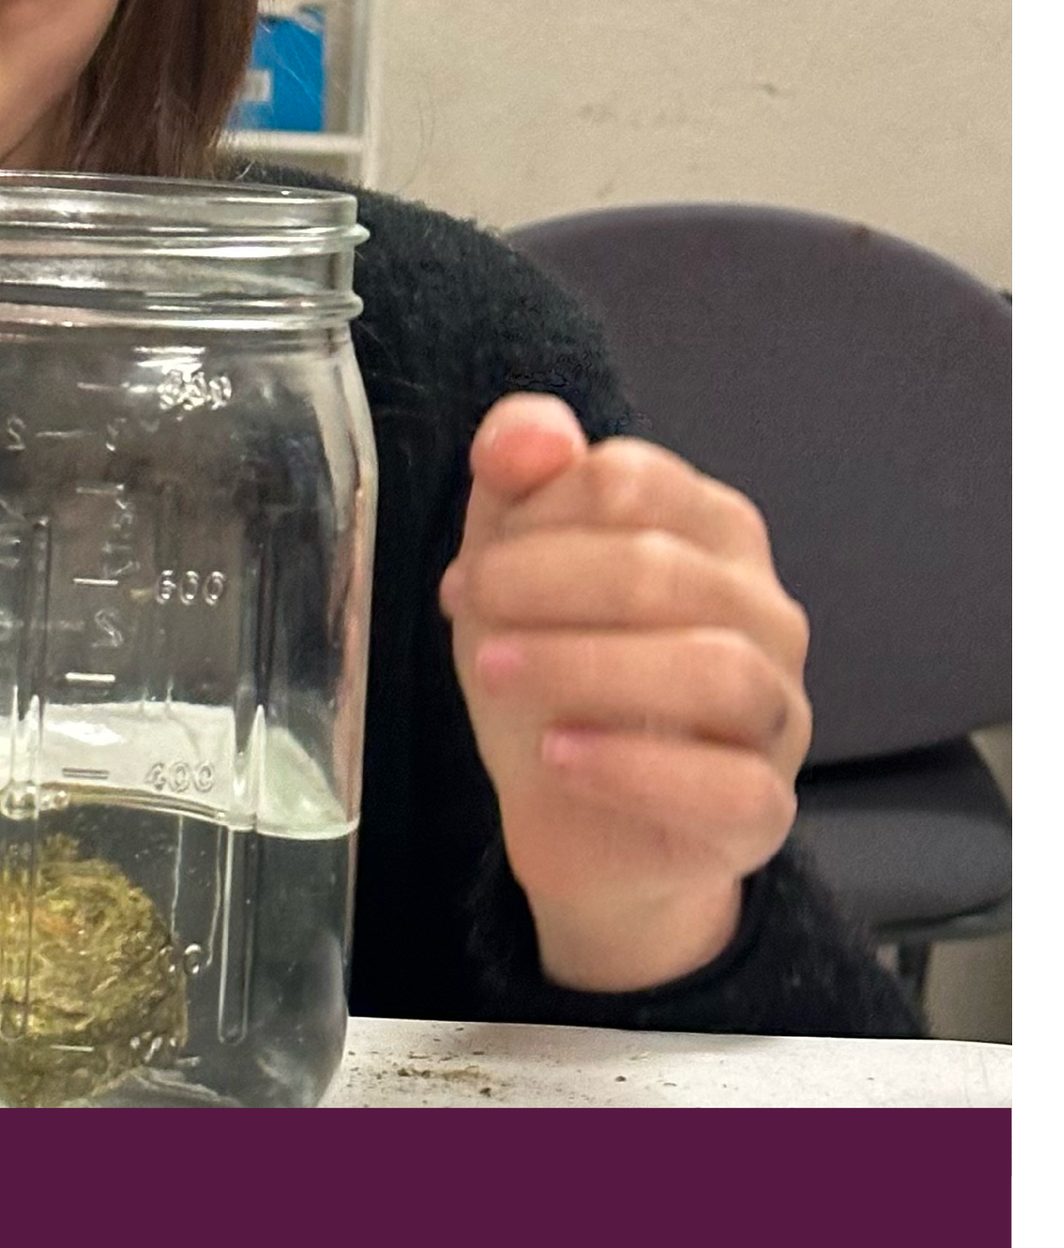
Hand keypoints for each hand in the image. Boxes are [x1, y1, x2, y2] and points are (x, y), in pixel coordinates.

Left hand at [438, 394, 810, 992]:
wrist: (576, 817)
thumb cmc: (557, 674)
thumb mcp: (515, 568)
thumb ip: (518, 481)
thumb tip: (528, 431)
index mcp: (711, 532)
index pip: (634, 481)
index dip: (537, 513)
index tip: (472, 571)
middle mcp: (763, 613)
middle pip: (665, 568)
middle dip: (546, 581)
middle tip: (468, 606)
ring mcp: (778, 713)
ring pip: (716, 670)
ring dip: (584, 665)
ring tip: (493, 673)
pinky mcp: (764, 810)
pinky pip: (729, 786)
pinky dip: (634, 767)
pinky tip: (557, 755)